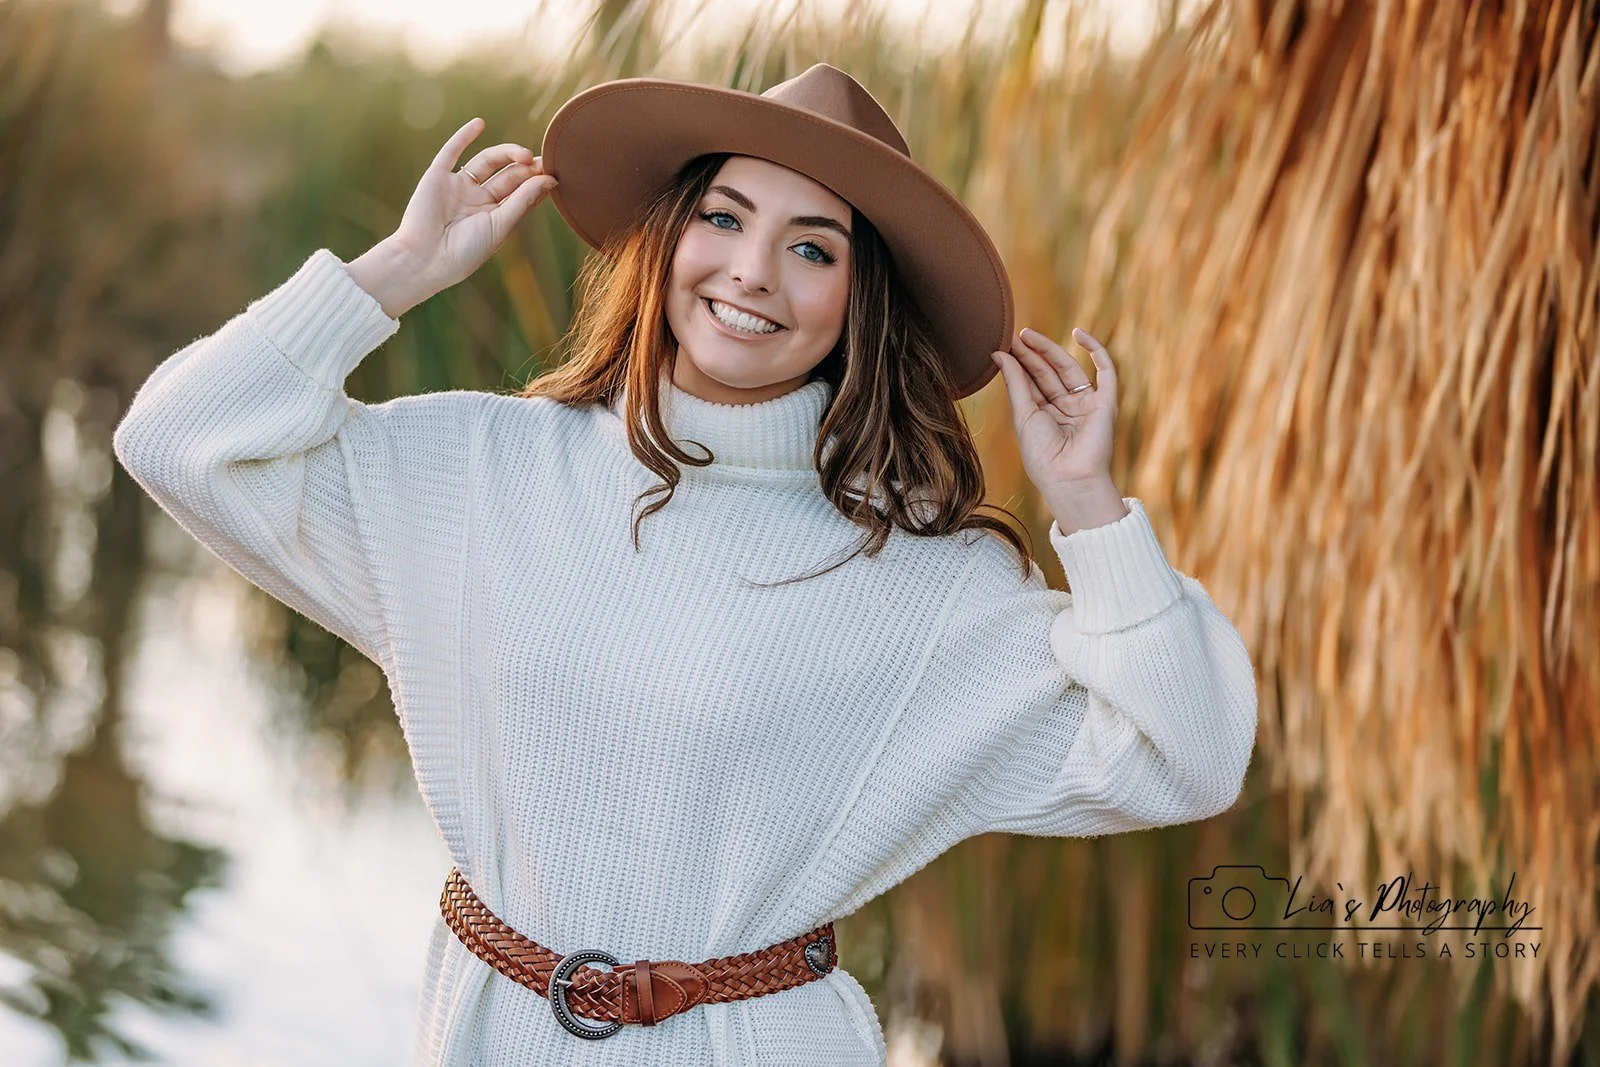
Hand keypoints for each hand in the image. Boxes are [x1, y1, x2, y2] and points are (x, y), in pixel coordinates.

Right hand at [355, 117, 558, 312]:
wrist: (425, 259)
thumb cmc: (466, 251)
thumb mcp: (500, 225)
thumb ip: (522, 200)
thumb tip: (550, 179)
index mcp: (494, 216)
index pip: (521, 193)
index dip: (536, 182)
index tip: (553, 175)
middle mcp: (477, 199)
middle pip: (507, 176)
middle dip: (525, 168)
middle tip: (542, 161)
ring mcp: (458, 187)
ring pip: (486, 162)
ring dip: (506, 153)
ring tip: (524, 154)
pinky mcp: (437, 177)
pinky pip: (451, 152)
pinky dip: (464, 136)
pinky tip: (479, 124)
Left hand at [991, 326, 1118, 493]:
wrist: (1069, 478)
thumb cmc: (1042, 454)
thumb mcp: (1023, 413)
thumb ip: (1014, 382)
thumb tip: (998, 353)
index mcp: (1046, 415)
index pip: (1033, 382)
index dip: (1020, 363)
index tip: (1003, 345)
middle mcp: (1067, 408)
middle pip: (1048, 373)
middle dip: (1032, 354)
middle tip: (1014, 335)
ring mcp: (1087, 404)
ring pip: (1068, 368)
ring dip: (1050, 350)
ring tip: (1026, 335)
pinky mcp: (1106, 402)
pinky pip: (1106, 370)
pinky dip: (1095, 350)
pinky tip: (1078, 334)